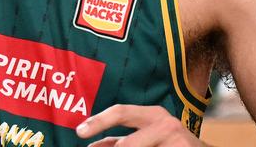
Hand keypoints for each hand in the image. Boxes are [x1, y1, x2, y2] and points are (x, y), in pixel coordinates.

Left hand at [76, 105, 204, 145]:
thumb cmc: (169, 145)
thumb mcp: (146, 137)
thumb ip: (119, 141)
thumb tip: (90, 146)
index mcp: (152, 115)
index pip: (121, 112)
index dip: (98, 121)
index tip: (79, 132)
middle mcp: (165, 124)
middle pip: (127, 145)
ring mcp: (176, 142)